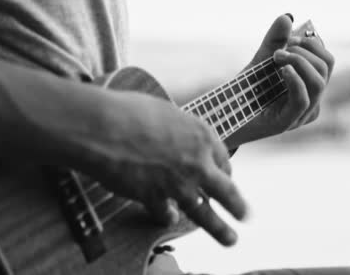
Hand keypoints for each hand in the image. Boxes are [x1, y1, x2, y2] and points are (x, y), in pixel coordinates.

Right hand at [85, 92, 247, 245]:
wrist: (103, 126)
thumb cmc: (130, 111)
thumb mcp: (166, 112)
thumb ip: (179, 130)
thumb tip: (176, 136)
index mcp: (202, 136)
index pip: (222, 159)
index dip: (222, 170)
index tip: (222, 176)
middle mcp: (197, 162)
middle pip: (226, 190)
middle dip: (238, 206)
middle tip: (246, 216)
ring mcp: (177, 183)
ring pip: (204, 212)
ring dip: (219, 229)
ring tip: (230, 239)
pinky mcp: (154, 197)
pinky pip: (164, 213)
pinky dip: (165, 217)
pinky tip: (167, 218)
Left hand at [225, 14, 334, 147]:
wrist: (224, 114)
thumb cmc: (246, 90)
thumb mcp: (262, 60)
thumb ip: (275, 40)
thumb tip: (287, 16)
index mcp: (310, 86)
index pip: (326, 60)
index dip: (313, 43)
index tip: (290, 38)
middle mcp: (311, 101)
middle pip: (326, 68)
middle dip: (305, 50)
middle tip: (280, 48)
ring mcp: (301, 114)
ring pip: (318, 82)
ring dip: (299, 61)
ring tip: (277, 56)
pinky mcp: (287, 123)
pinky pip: (303, 99)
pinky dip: (295, 79)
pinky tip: (282, 69)